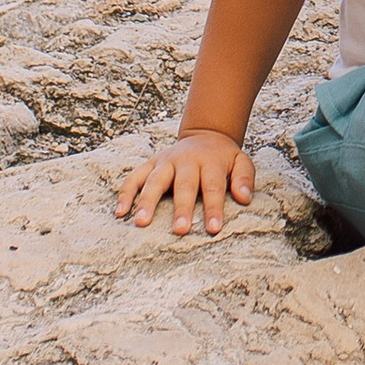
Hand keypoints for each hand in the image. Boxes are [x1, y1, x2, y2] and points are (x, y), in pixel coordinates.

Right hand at [116, 128, 254, 236]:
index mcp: (210, 162)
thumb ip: (244, 178)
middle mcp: (186, 161)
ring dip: (147, 201)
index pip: (213, 187)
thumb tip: (244, 198)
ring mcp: (166, 162)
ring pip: (155, 180)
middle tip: (179, 230)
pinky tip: (120, 212)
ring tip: (141, 222)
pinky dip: (125, 193)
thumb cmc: (223, 158)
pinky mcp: (150, 164)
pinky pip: (134, 177)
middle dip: (181, 208)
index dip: (213, 208)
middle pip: (184, 185)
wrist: (206, 134)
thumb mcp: (240, 161)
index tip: (213, 228)